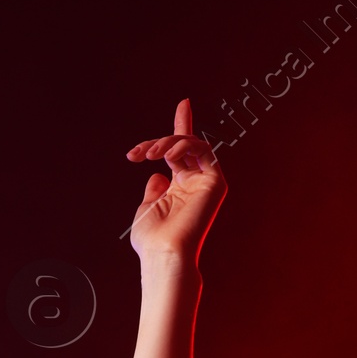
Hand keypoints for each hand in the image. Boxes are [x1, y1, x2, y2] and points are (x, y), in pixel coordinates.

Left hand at [126, 97, 225, 264]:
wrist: (164, 254)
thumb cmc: (152, 240)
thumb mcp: (147, 209)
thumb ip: (154, 189)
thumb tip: (158, 174)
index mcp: (180, 189)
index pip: (181, 152)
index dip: (181, 126)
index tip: (183, 103)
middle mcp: (195, 183)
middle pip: (183, 145)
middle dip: (160, 141)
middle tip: (140, 152)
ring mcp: (206, 182)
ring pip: (192, 144)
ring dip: (169, 142)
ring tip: (149, 155)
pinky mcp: (216, 182)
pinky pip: (204, 149)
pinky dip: (184, 144)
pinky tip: (166, 154)